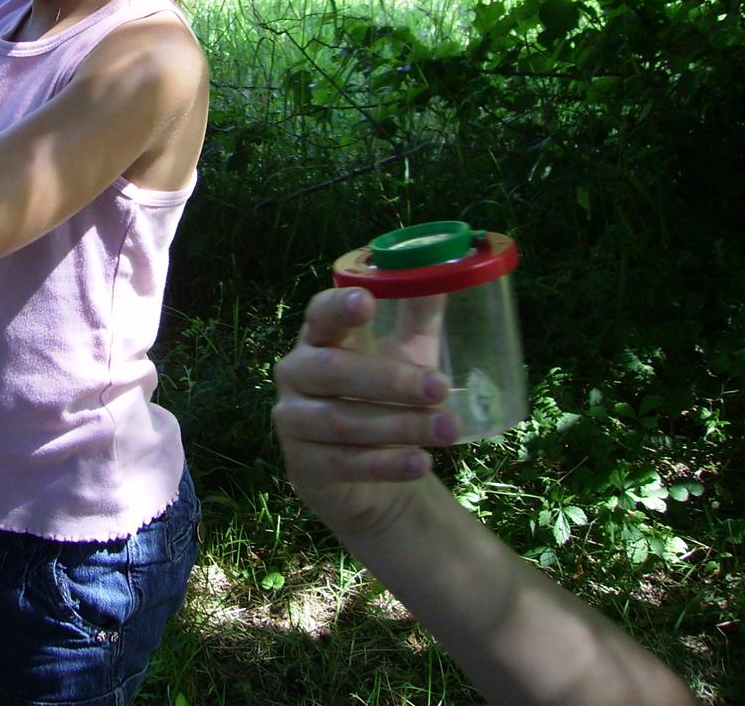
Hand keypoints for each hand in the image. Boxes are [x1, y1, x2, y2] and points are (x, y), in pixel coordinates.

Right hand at [271, 287, 459, 536]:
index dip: (338, 308)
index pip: (318, 315)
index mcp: (318, 338)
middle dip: (390, 379)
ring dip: (399, 425)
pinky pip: (343, 464)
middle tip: (441, 387)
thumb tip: (451, 267)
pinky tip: (420, 463)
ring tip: (448, 430)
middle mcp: (296, 374)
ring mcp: (293, 421)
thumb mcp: (406, 353)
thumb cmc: (385, 399)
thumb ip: (419, 314)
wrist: (366, 476)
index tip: (366, 301)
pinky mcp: (303, 465)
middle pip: (331, 370)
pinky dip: (385, 464)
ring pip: (340, 420)